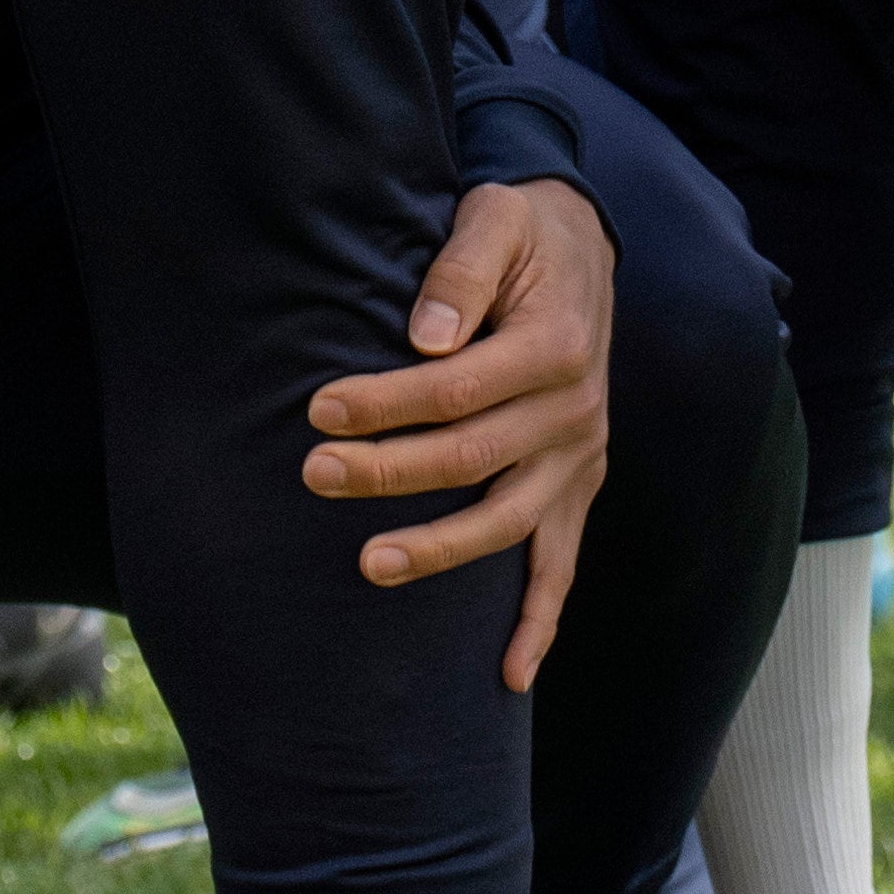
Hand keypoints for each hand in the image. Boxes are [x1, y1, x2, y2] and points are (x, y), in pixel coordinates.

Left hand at [309, 172, 612, 685]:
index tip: (320, 408)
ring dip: (437, 549)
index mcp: (556, 344)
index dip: (386, 402)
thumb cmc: (522, 234)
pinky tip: (506, 676)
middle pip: (471, 458)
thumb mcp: (495, 217)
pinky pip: (562, 566)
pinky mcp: (576, 490)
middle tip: (314, 473)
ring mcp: (577, 459)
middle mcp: (575, 410)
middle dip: (387, 470)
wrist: (579, 248)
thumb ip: (461, 270)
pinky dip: (539, 623)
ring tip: (367, 563)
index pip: (457, 388)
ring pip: (506, 522)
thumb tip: (422, 337)